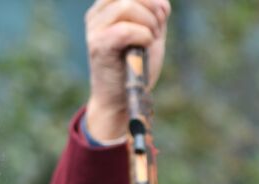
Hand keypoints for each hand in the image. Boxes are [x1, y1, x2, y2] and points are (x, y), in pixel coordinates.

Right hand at [84, 0, 170, 142]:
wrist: (121, 99)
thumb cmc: (135, 68)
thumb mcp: (150, 36)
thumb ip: (156, 16)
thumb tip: (163, 3)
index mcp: (107, 7)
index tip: (162, 16)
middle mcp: (97, 14)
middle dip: (152, 8)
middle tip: (157, 31)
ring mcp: (95, 28)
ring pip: (126, 6)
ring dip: (148, 23)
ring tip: (151, 40)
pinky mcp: (98, 45)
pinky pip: (124, 30)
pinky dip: (142, 36)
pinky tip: (145, 46)